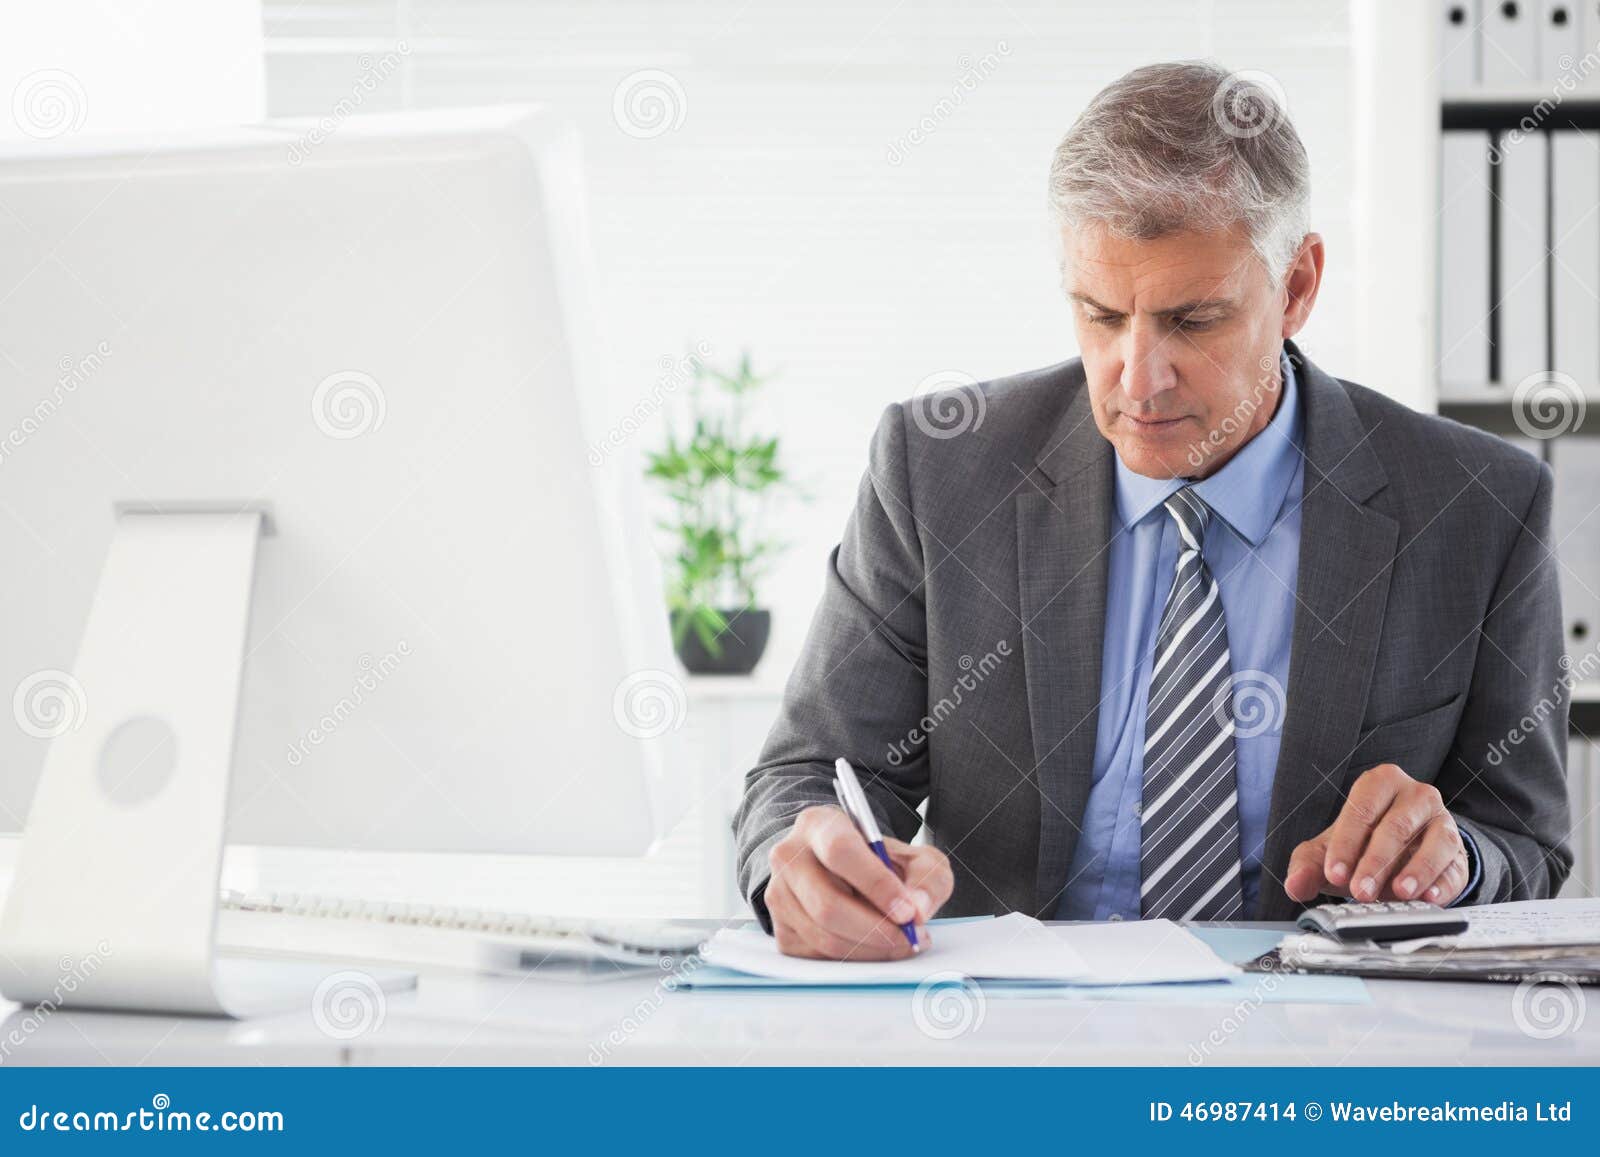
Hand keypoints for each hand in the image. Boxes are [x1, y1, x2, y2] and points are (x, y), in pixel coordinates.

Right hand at [765, 805, 952, 959]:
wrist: (844, 872)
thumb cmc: (878, 862)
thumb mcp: (914, 857)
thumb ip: (927, 877)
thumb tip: (917, 910)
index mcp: (818, 824)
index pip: (841, 852)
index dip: (876, 885)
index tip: (908, 912)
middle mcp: (789, 856)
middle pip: (827, 904)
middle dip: (875, 929)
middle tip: (910, 937)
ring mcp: (778, 894)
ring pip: (824, 936)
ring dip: (870, 949)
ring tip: (901, 942)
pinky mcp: (780, 928)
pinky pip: (819, 956)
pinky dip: (855, 959)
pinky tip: (876, 947)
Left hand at [1285, 763, 1469, 905]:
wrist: (1400, 854)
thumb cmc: (1361, 844)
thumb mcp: (1329, 850)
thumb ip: (1307, 865)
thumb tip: (1295, 885)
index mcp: (1380, 783)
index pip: (1361, 809)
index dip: (1345, 843)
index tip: (1333, 873)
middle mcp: (1415, 796)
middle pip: (1396, 825)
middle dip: (1375, 861)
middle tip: (1359, 891)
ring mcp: (1443, 822)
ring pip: (1436, 841)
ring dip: (1417, 869)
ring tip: (1399, 893)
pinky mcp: (1460, 852)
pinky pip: (1456, 866)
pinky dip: (1444, 883)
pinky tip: (1429, 899)